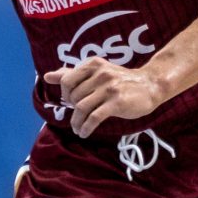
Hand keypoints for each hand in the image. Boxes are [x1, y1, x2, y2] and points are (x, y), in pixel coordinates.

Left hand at [43, 59, 166, 139]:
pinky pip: (93, 118)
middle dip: (73, 109)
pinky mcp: (116, 102)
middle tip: (79, 116)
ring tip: (78, 129)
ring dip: (76, 122)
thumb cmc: (121, 81)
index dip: (65, 94)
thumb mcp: (97, 72)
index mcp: (93, 65)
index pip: (67, 80)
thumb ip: (71, 74)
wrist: (150, 85)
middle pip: (74, 96)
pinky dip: (86, 127)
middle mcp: (100, 74)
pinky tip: (85, 133)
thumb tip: (47, 76)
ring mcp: (108, 88)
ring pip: (81, 108)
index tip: (71, 103)